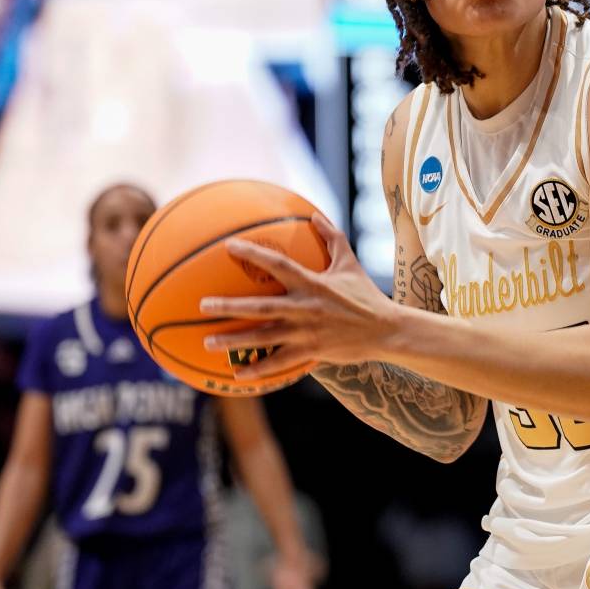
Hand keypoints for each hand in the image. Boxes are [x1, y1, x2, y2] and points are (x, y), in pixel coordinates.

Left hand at [201, 214, 399, 379]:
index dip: (254, 254)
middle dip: (229, 306)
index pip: (278, 265)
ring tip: (208, 341)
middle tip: (203, 304)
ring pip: (263, 338)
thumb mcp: (350, 263)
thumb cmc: (366, 295)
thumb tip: (313, 214)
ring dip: (234, 341)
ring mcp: (306, 333)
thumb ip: (332, 238)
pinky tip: (237, 373)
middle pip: (260, 307)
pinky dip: (257, 369)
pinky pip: (279, 363)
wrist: (386, 330)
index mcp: (313, 284)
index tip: (229, 246)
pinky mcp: (311, 352)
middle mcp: (305, 308)